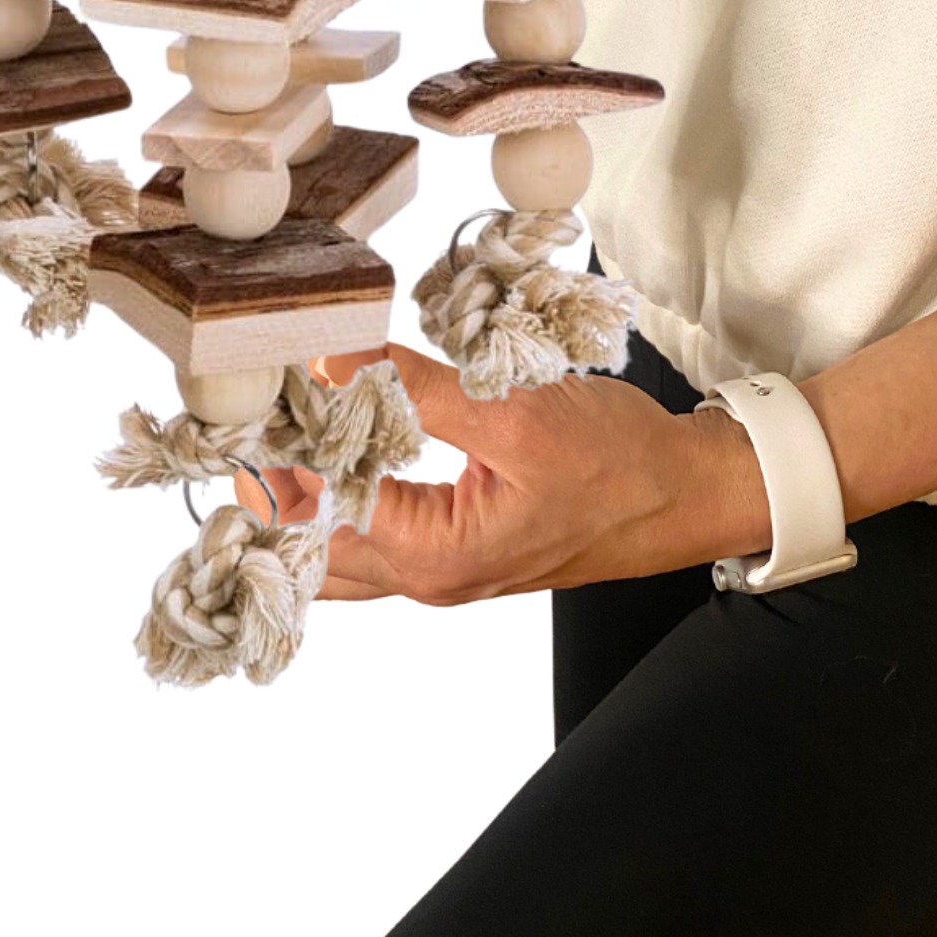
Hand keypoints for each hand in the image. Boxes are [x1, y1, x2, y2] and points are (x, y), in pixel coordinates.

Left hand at [234, 342, 771, 604]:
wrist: (686, 492)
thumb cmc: (619, 462)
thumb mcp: (516, 414)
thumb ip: (422, 391)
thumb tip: (342, 358)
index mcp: (436, 557)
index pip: (320, 510)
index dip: (282, 450)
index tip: (261, 390)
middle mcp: (429, 578)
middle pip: (314, 548)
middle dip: (275, 485)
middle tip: (251, 413)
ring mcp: (445, 568)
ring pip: (342, 548)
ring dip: (306, 494)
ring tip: (280, 426)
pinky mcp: (461, 546)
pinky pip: (379, 535)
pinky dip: (346, 496)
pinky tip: (339, 449)